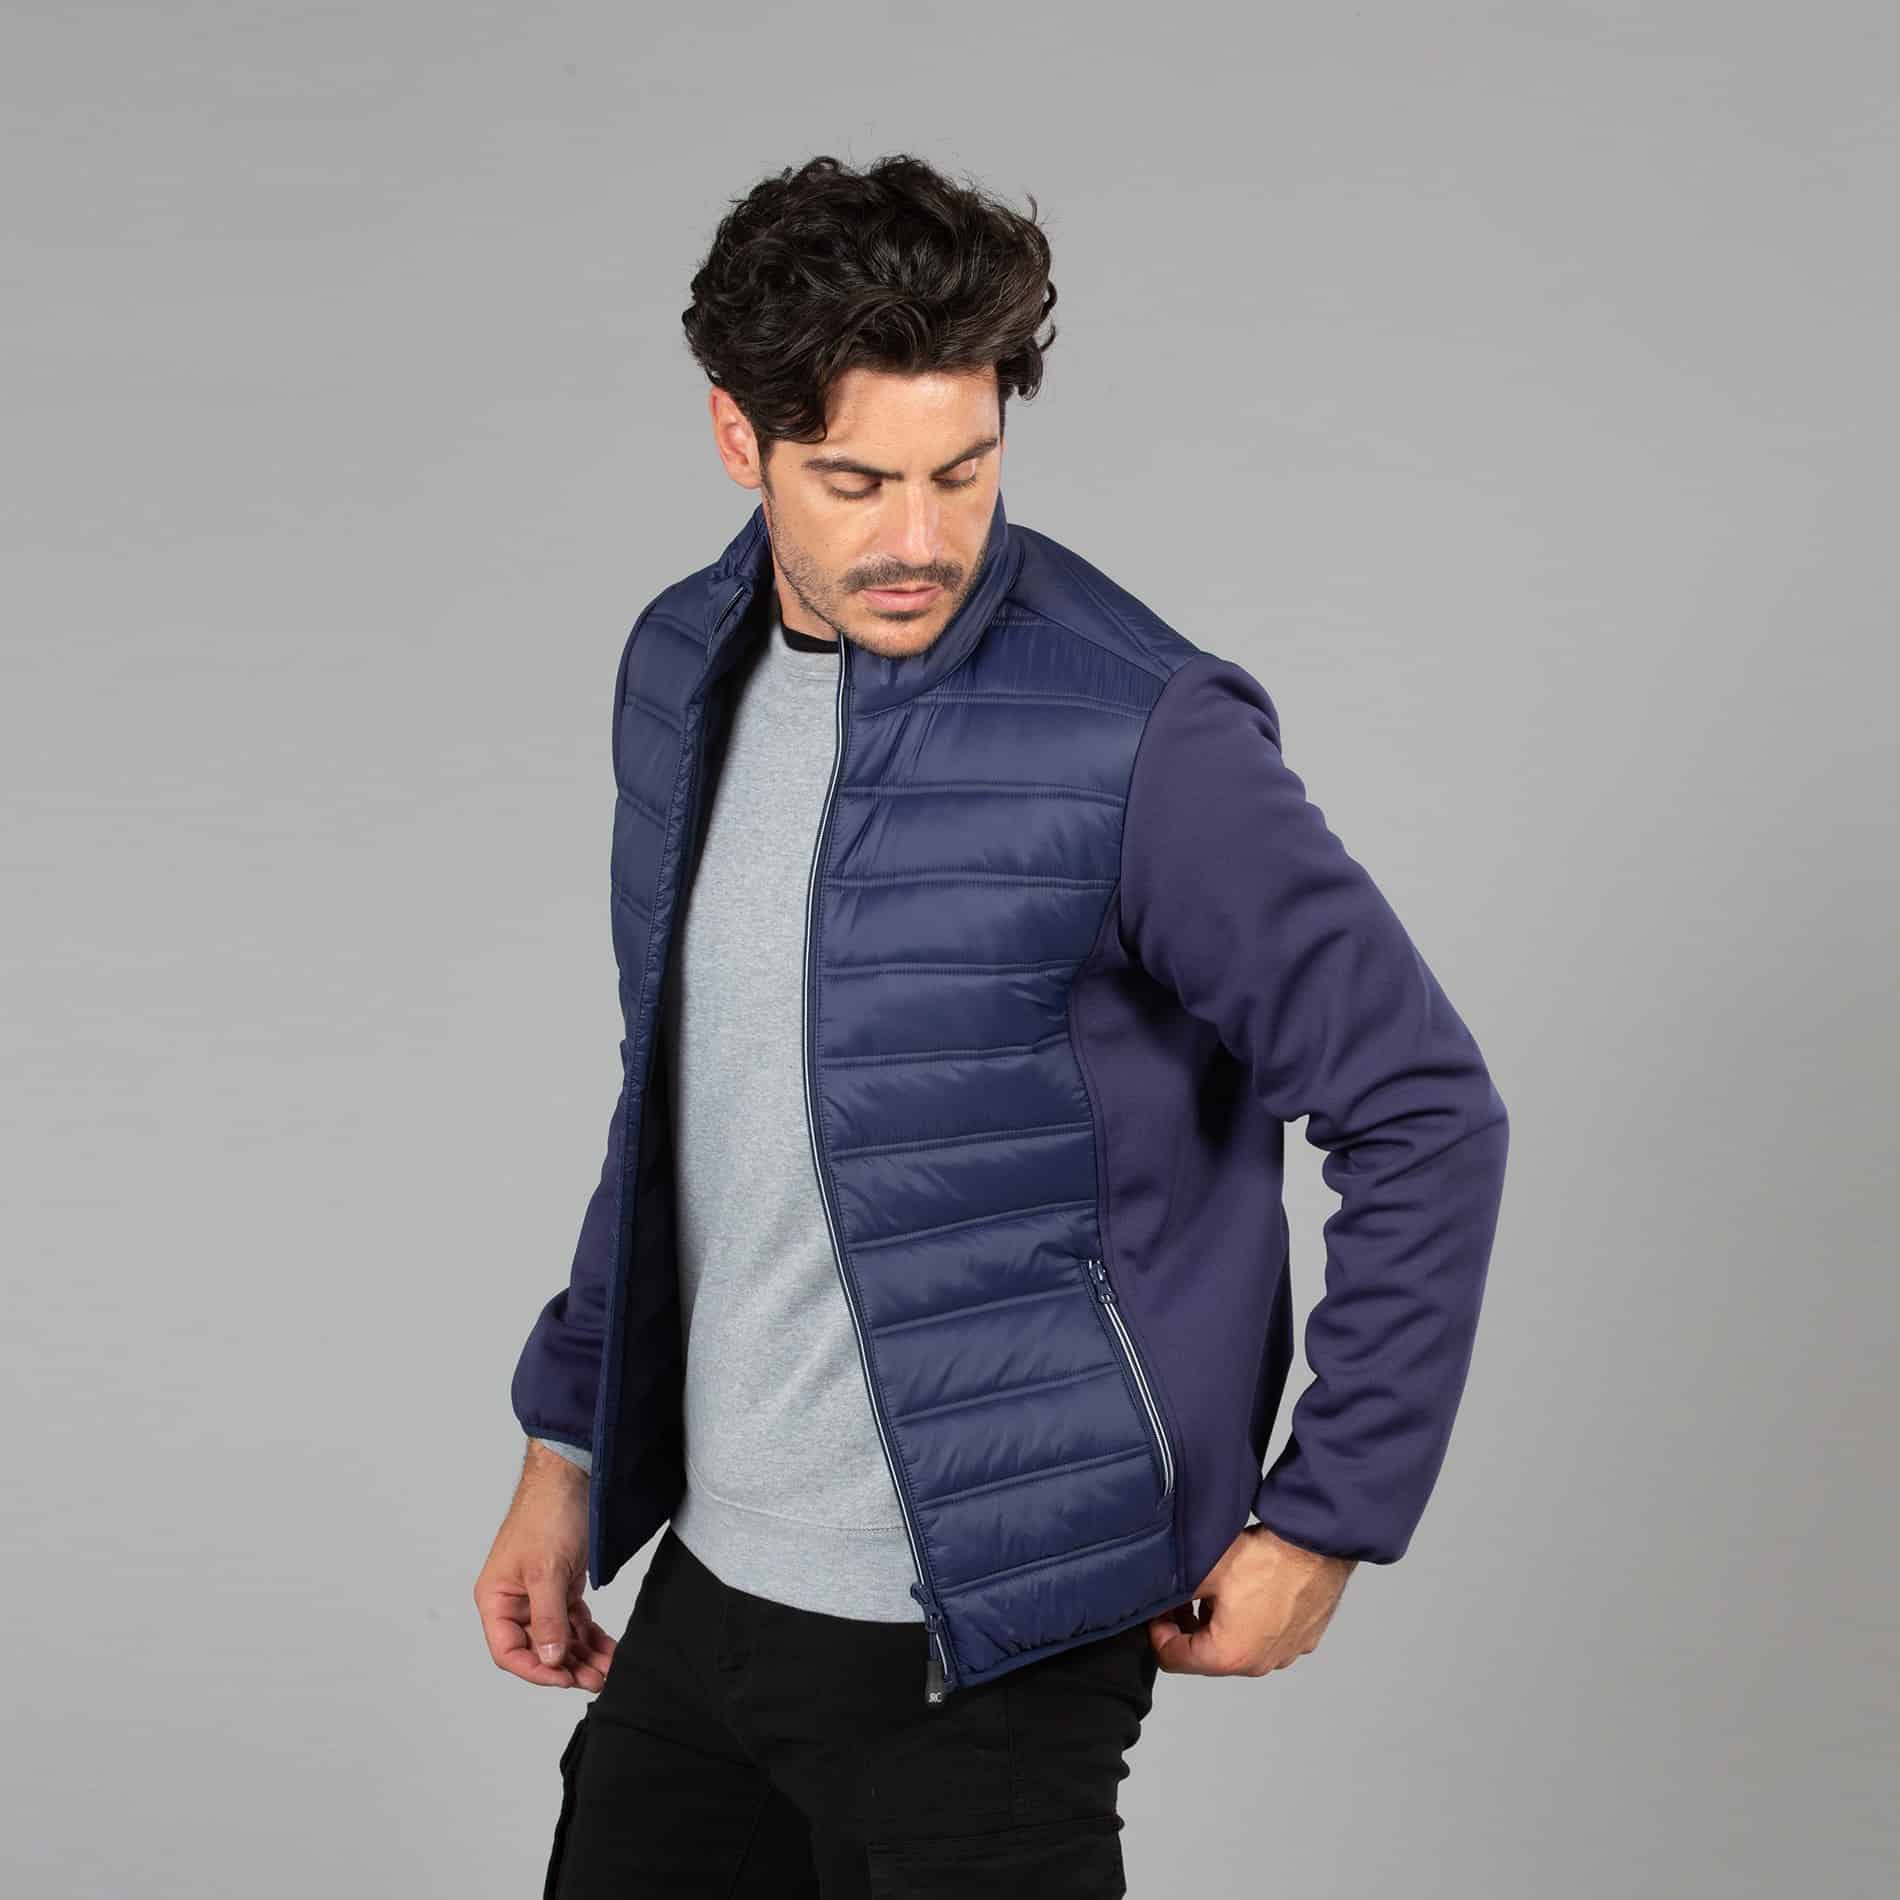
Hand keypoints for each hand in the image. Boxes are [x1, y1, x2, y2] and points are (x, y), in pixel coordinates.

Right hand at [473, 1441, 616, 1689]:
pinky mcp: (562, 1585)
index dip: (536, 1670)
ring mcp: (539, 1594)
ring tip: (608, 1669)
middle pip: (537, 1649)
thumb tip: (550, 1658)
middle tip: (596, 1678)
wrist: (574, 1476)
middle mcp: (515, 1600)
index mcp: (496, 1598)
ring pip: (559, 1638)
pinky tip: (607, 1649)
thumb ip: (547, 1618)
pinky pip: (574, 1621)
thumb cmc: (547, 1512)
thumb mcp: (546, 1570)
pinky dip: (590, 1636)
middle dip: (567, 1667)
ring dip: (583, 1656)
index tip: (564, 1678)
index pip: (508, 1651)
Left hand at [1148, 1524, 1354, 1678]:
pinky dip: (1251, 1621)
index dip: (1157, 1632)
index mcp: (1229, 1656)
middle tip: (1183, 1596)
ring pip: (1237, 1646)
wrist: (1317, 1543)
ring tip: (1216, 1590)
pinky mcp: (1303, 1638)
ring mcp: (1285, 1653)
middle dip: (1187, 1627)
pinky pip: (1266, 1636)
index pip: (1173, 1659)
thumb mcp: (1203, 1572)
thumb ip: (1171, 1594)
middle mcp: (1259, 1664)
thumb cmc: (1267, 1557)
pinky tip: (1249, 1591)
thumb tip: (1152, 1600)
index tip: (1158, 1610)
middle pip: (1206, 1656)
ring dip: (1219, 1625)